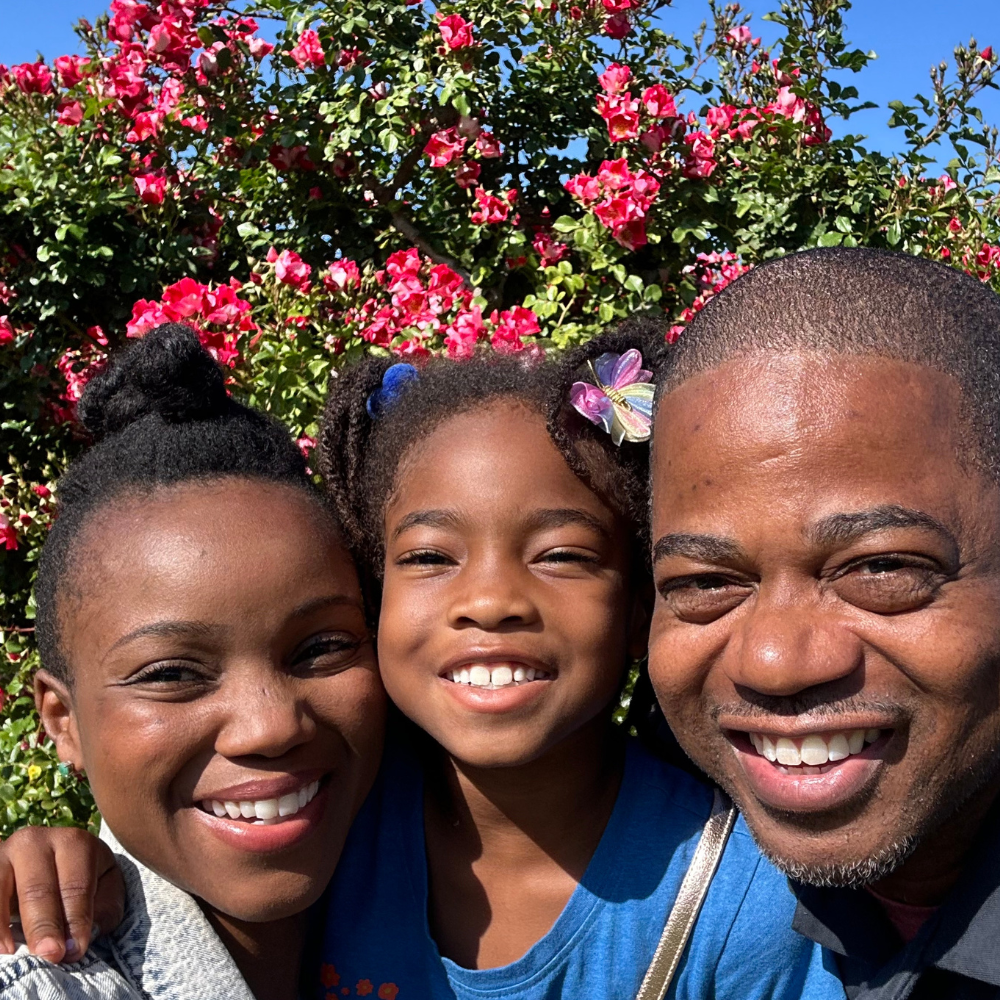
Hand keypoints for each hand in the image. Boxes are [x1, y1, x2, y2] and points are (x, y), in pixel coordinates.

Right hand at [0, 826, 124, 962]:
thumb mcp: (105, 887)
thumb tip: (78, 941)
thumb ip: (104, 910)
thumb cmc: (83, 877)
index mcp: (74, 843)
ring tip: (11, 953)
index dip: (75, 920)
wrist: (51, 859)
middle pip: (38, 889)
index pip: (75, 886)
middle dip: (44, 925)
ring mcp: (5, 852)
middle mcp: (36, 842)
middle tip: (50, 954)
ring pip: (2, 889)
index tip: (74, 950)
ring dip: (4, 924)